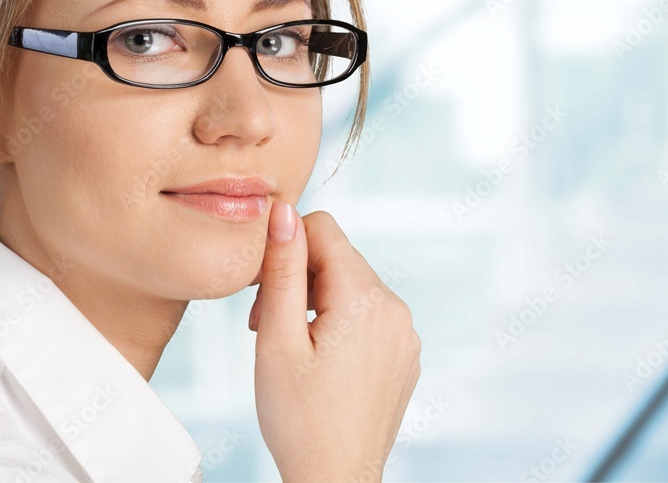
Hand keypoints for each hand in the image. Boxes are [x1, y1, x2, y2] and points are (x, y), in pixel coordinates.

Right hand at [248, 201, 420, 482]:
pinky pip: (369, 315)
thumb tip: (284, 211)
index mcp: (365, 299)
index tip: (262, 288)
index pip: (324, 229)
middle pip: (338, 258)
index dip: (286, 247)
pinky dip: (340, 323)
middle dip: (298, 279)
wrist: (336, 481)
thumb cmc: (298, 418)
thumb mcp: (276, 338)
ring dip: (317, 301)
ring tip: (291, 346)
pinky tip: (319, 361)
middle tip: (266, 325)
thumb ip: (283, 268)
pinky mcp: (404, 354)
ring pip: (352, 286)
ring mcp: (405, 333)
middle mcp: (395, 309)